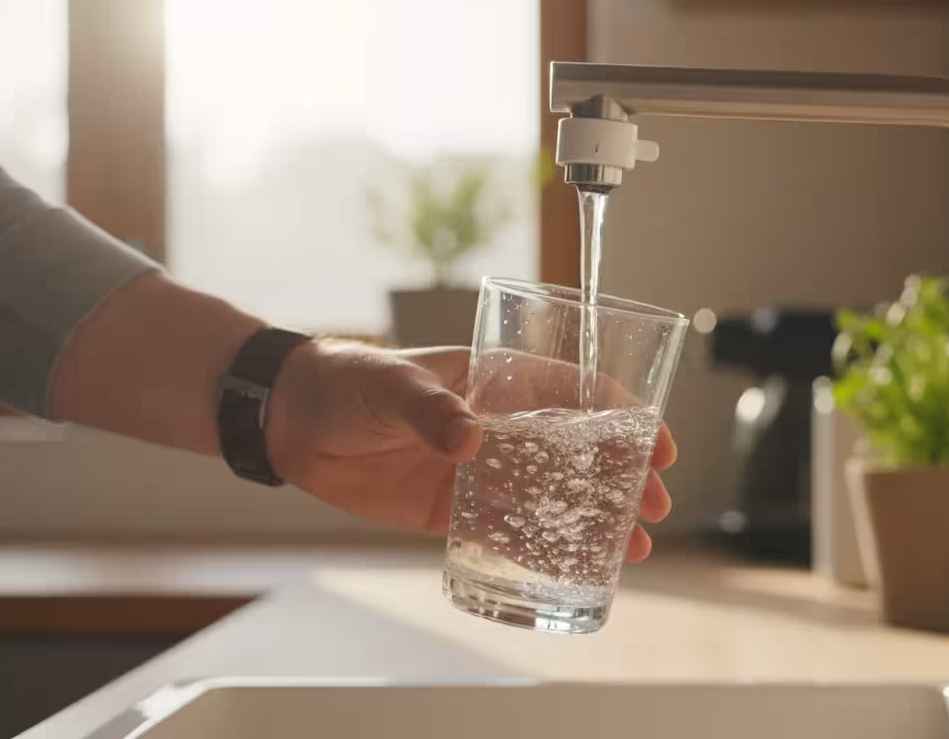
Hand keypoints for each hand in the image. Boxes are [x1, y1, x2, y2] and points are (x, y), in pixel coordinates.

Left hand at [266, 341, 675, 561]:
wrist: (291, 421)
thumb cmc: (347, 380)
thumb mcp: (392, 383)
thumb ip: (431, 409)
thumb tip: (468, 441)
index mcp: (497, 380)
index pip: (577, 393)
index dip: (623, 416)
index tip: (657, 445)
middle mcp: (499, 425)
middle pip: (577, 450)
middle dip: (621, 477)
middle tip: (654, 507)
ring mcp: (480, 469)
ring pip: (551, 496)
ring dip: (593, 519)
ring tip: (634, 548)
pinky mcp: (454, 508)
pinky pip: (507, 530)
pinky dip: (542, 548)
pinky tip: (576, 566)